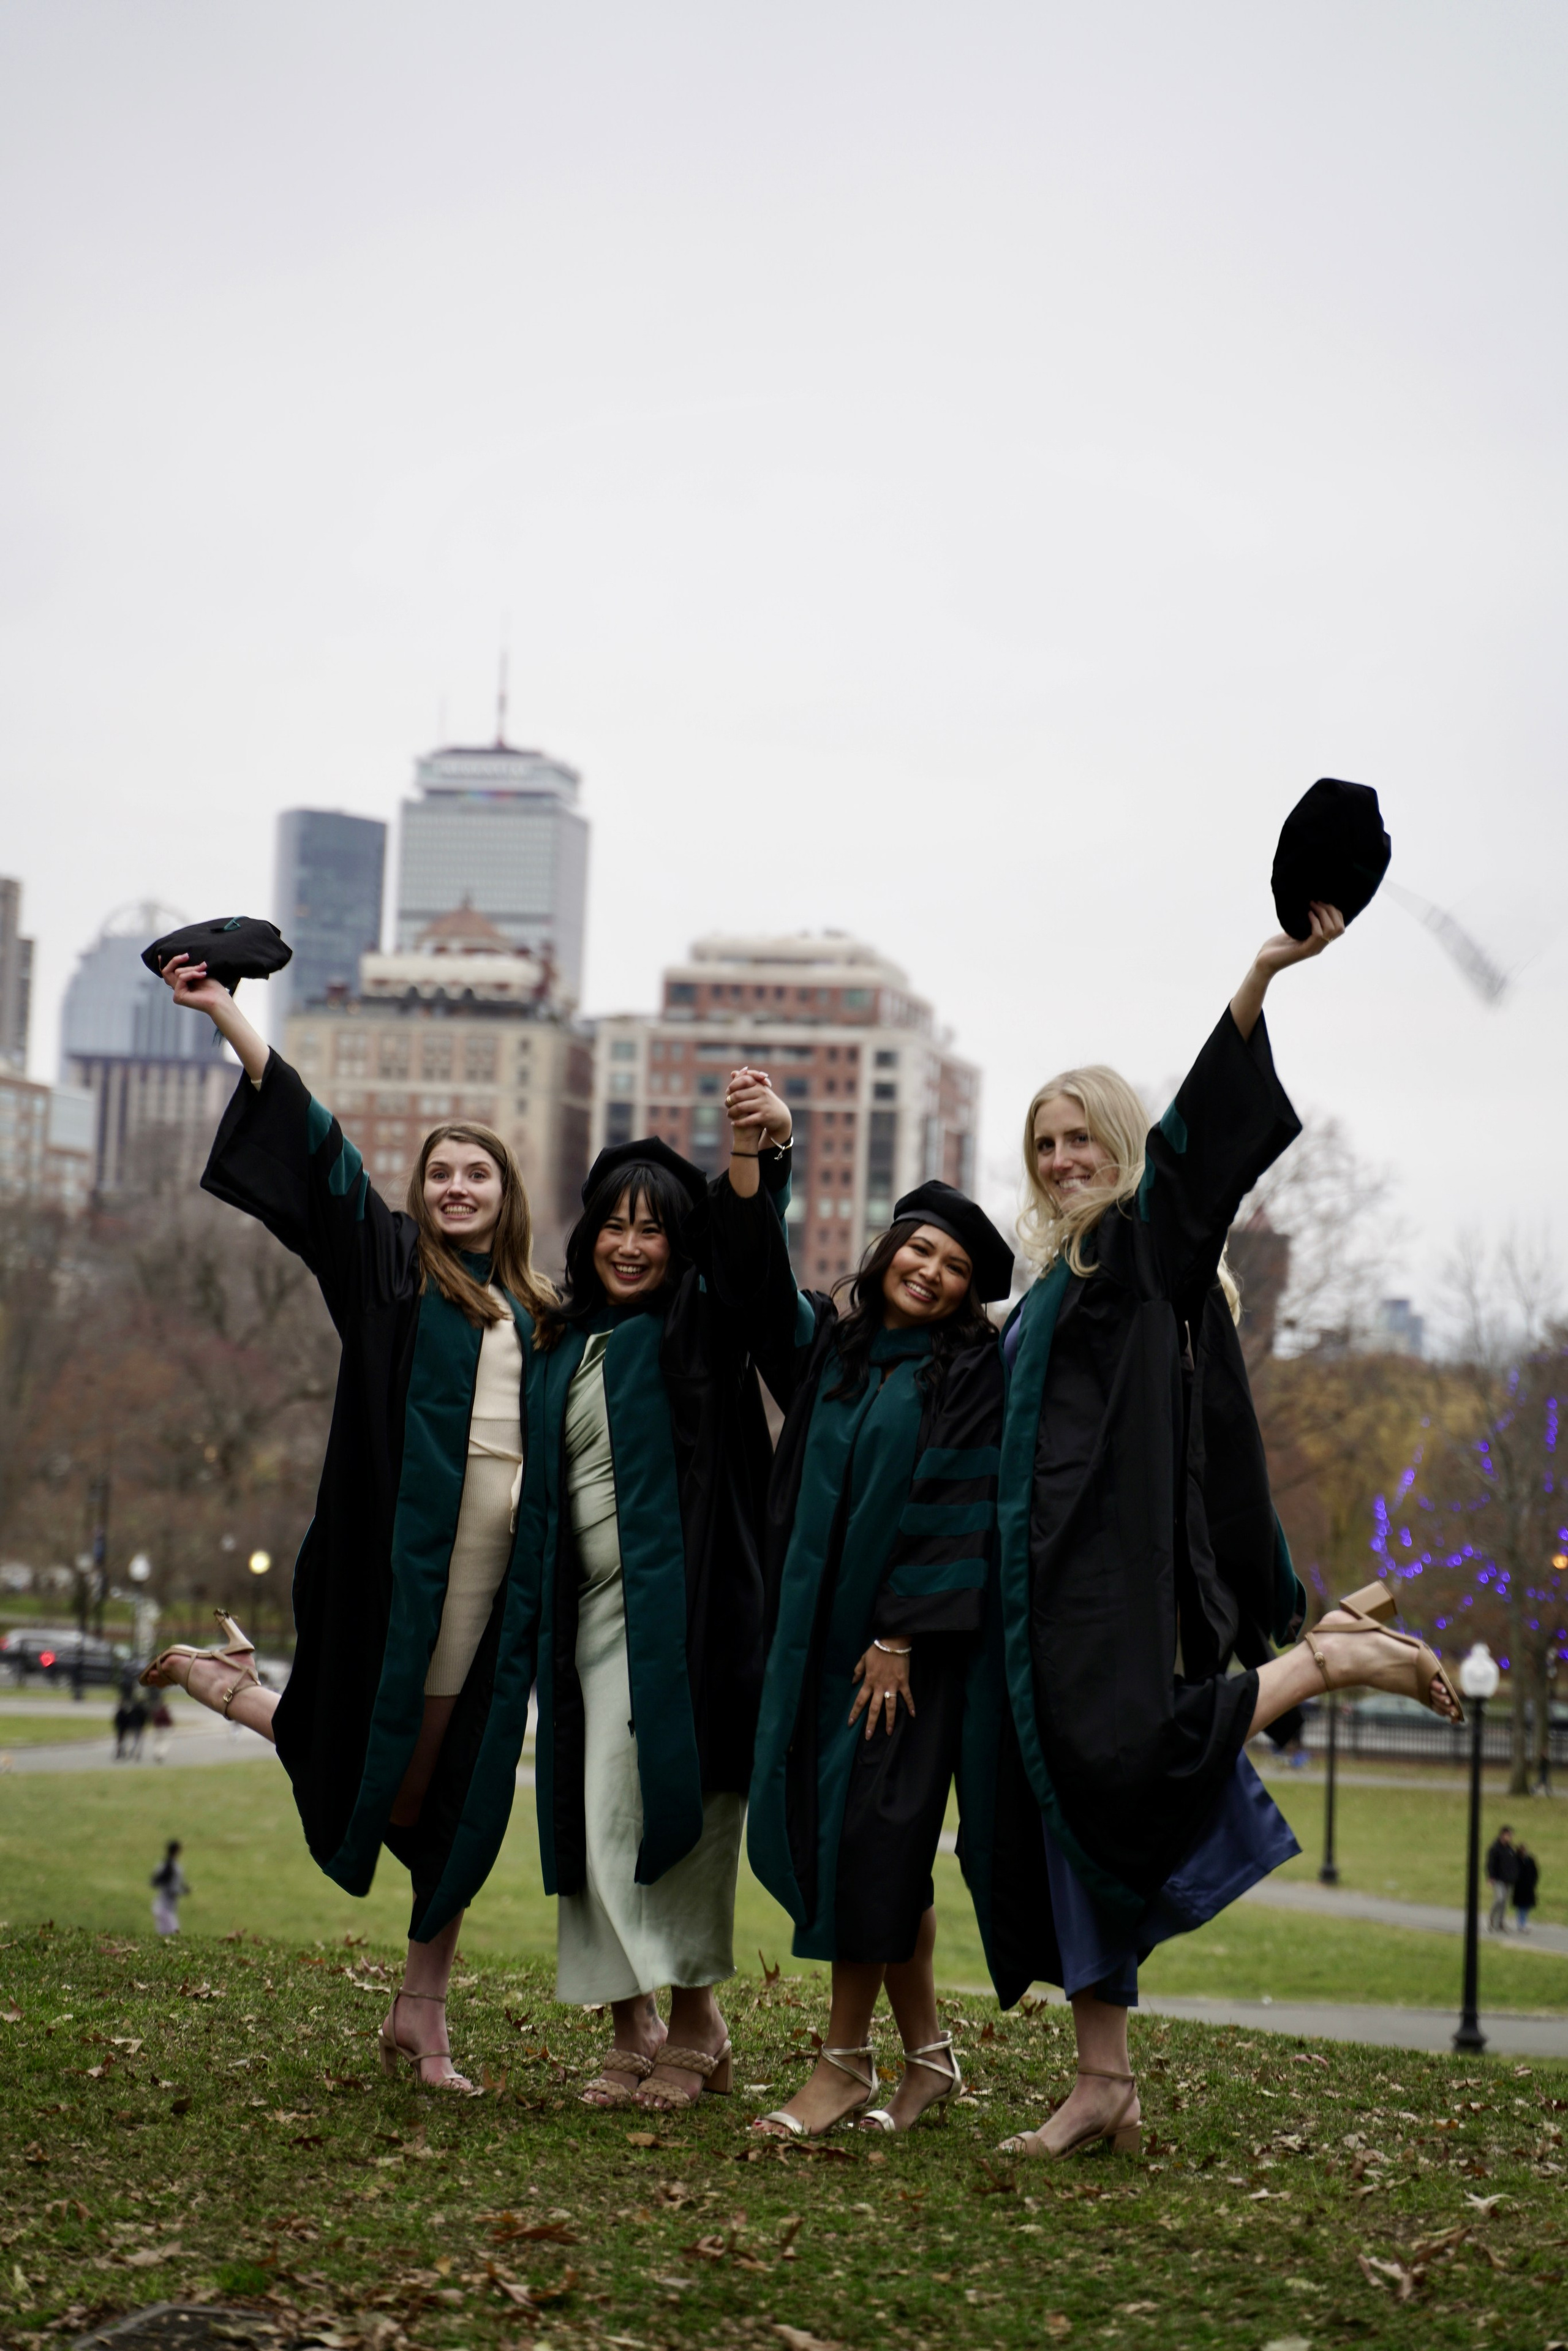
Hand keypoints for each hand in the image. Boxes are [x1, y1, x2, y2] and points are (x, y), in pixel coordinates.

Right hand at [158, 952, 230, 1016]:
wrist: (220, 1000)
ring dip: (192, 969)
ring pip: (177, 972)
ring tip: (204, 969)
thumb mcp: (199, 973)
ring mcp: (177, 994)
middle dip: (176, 960)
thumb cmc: (214, 988)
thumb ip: (189, 968)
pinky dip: (192, 974)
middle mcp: (177, 989)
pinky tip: (202, 975)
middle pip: (166, 971)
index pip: (167, 973)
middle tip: (187, 955)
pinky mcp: (178, 996)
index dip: (164, 963)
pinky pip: (181, 978)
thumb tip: (183, 956)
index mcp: (181, 984)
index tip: (161, 954)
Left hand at [724, 1066, 791, 1149]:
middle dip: (729, 1101)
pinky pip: (747, 1120)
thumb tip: (733, 1073)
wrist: (780, 1115)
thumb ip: (746, 1081)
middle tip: (726, 1104)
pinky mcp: (764, 1116)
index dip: (732, 1087)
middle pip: (738, 1095)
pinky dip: (738, 1122)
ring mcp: (763, 1104)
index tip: (728, 1093)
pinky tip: (733, 1123)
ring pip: (740, 1107)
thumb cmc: (765, 1101)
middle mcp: (762, 1093)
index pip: (742, 1080)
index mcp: (759, 1085)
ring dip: (731, 1112)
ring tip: (729, 1114)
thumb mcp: (758, 1089)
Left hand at [848, 1642, 914, 1738]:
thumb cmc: (877, 1650)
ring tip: (890, 1732)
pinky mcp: (903, 1682)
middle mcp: (879, 1687)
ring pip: (890, 1707)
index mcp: (869, 1682)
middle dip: (871, 1723)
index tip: (850, 1724)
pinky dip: (910, 1705)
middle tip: (869, 1736)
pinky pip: (907, 1696)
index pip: (860, 1701)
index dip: (855, 1713)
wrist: (893, 1642)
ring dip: (890, 1720)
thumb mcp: (863, 1659)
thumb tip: (853, 1681)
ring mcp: (892, 1686)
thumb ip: (858, 1671)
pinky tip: (912, 1714)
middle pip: (874, 1709)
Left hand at [1230, 902, 1344, 1040]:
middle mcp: (1319, 946)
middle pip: (1339, 927)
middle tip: (1317, 901)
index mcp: (1319, 942)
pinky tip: (1307, 914)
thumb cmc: (1275, 947)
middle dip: (1331, 910)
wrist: (1264, 962)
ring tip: (1312, 905)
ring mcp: (1313, 949)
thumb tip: (1306, 907)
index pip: (1340, 927)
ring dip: (1323, 913)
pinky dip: (1314, 921)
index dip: (1335, 912)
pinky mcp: (1304, 951)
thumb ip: (1302, 924)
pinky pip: (1317, 934)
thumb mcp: (1292, 931)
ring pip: (1332, 930)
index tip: (1322, 901)